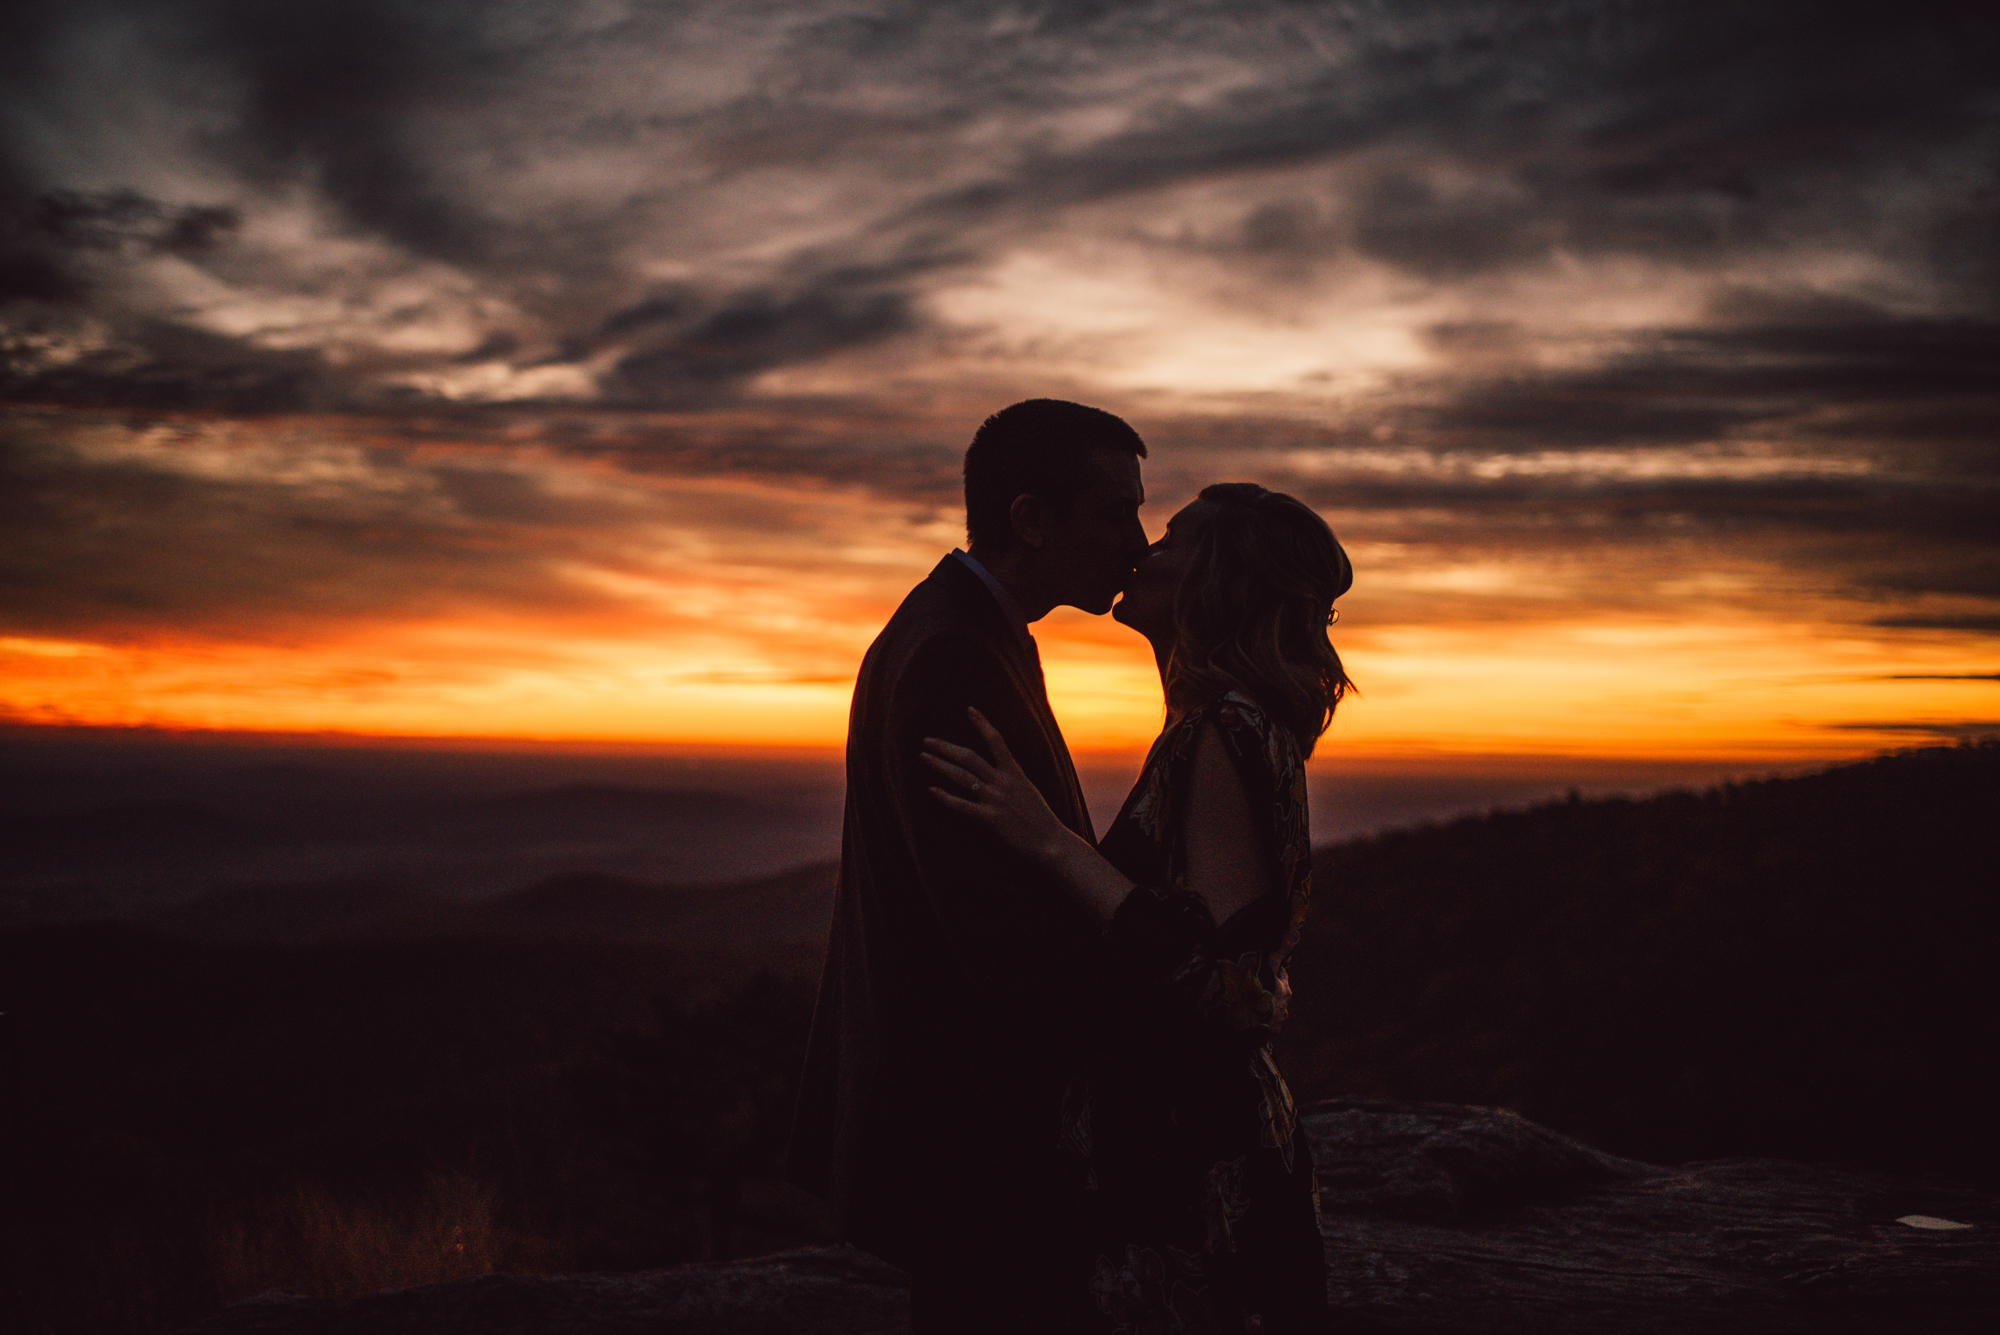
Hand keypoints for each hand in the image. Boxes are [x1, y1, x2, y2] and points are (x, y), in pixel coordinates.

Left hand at [922, 707, 1067, 863]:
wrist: (1051, 841)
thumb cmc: (1039, 816)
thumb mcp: (1027, 788)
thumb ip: (1011, 776)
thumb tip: (997, 766)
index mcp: (1014, 772)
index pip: (996, 741)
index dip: (982, 724)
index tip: (969, 710)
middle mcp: (1003, 782)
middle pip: (969, 757)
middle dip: (946, 747)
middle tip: (927, 740)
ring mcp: (996, 799)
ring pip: (962, 777)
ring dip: (940, 765)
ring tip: (924, 757)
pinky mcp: (991, 818)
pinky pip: (963, 805)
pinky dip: (945, 797)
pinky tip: (931, 790)